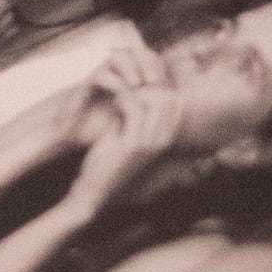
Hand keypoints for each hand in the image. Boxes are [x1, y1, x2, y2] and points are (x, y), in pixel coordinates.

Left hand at [72, 76, 181, 203]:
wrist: (95, 186)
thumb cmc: (109, 157)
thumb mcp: (128, 131)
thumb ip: (138, 112)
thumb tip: (141, 86)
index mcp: (166, 137)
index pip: (176, 99)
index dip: (157, 86)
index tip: (136, 87)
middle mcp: (164, 140)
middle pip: (168, 96)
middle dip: (147, 85)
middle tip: (127, 89)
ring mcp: (151, 142)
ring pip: (153, 98)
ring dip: (134, 91)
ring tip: (119, 97)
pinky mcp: (134, 144)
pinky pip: (134, 106)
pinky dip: (123, 99)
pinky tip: (114, 104)